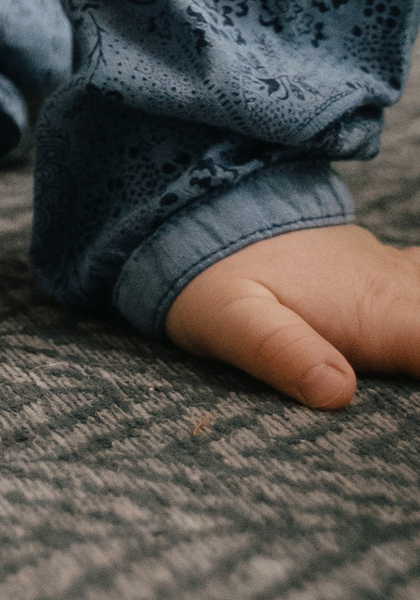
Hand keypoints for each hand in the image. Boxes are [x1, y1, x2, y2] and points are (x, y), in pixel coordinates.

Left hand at [163, 219, 419, 407]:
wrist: (201, 206)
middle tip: (416, 393)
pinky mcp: (392, 275)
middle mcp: (401, 293)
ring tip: (414, 366)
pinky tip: (416, 314)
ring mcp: (400, 279)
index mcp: (376, 313)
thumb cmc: (212, 274)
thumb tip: (334, 391)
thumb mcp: (228, 318)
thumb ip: (280, 353)